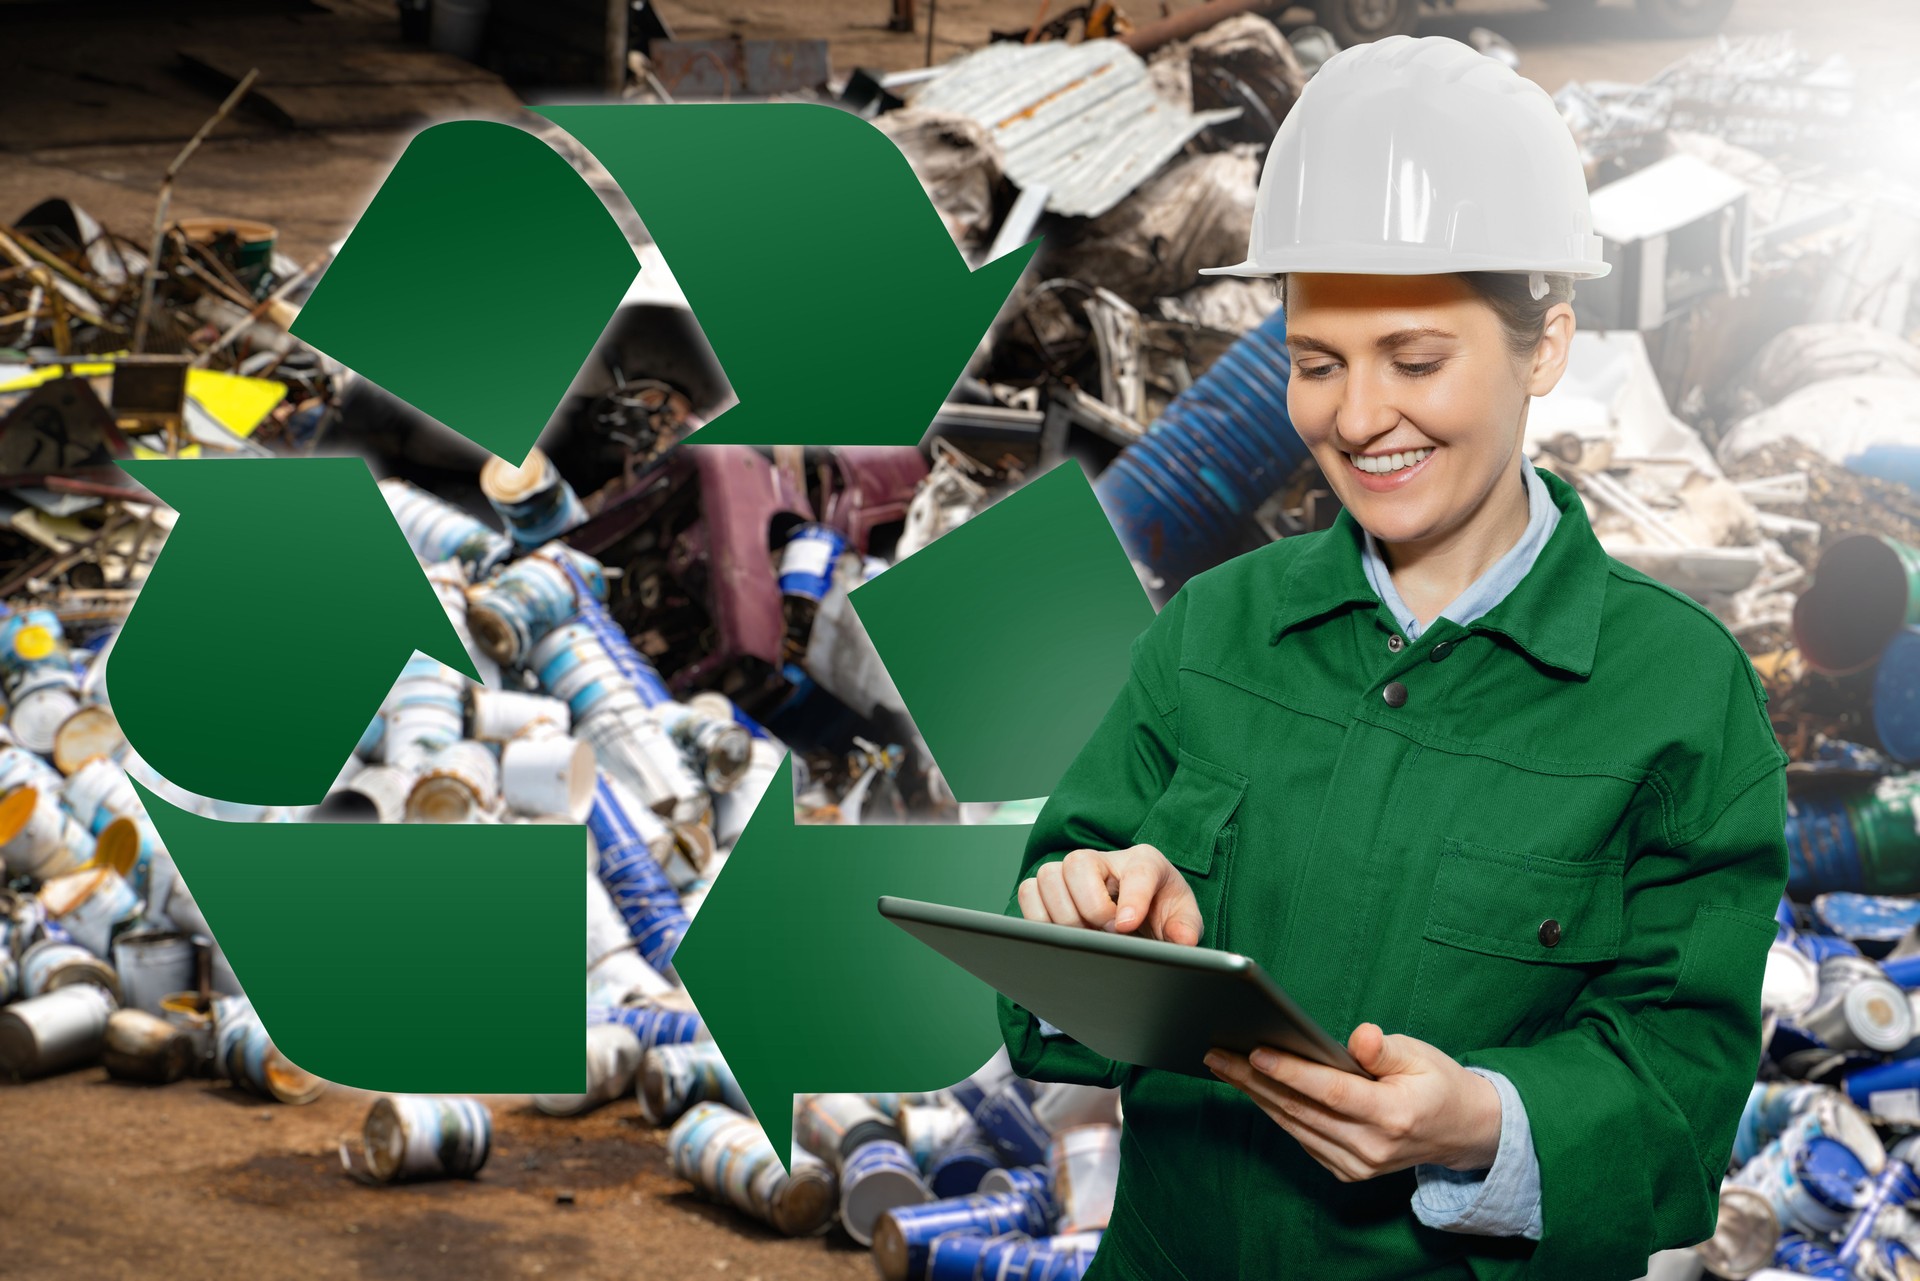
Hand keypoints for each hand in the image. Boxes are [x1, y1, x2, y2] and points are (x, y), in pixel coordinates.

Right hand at [1015, 844, 1202, 944]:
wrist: (1139, 919)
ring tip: (1086, 937)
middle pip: (1079, 864)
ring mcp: (1071, 871)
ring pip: (1048, 877)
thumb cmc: (1159, 913)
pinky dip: (1039, 918)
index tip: (1125, 926)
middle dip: (1091, 908)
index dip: (1131, 898)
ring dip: (1064, 916)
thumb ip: (1186, 928)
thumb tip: (1182, 941)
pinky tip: (1063, 936)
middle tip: (1107, 934)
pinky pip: (1028, 893)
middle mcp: (1104, 860)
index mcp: (1144, 862)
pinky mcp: (1048, 888)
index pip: (1137, 870)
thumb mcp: (1182, 919)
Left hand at [1202, 1022, 1501, 1181]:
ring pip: (1295, 1126)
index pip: (1331, 1092)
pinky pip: (1302, 1138)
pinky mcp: (1348, 1171)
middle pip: (1302, 1109)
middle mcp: (1372, 1148)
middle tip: (1217, 1054)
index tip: (1255, 1051)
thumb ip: (1385, 1050)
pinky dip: (1276, 1112)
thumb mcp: (1420, 1056)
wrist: (1461, 1132)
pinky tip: (1252, 1088)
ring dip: (1256, 1095)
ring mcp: (1358, 1166)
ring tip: (1223, 1066)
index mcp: (1393, 1116)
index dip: (1291, 1072)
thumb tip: (1360, 1037)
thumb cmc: (1436, 1083)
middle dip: (1254, 1079)